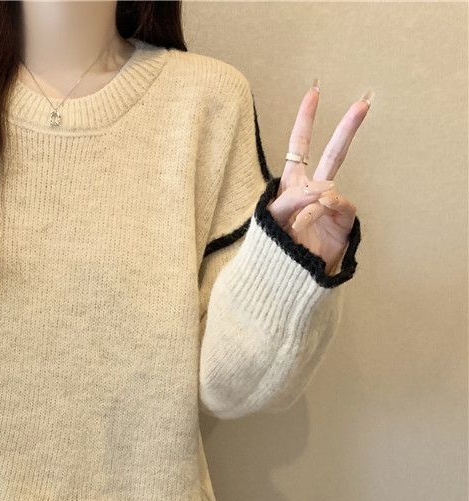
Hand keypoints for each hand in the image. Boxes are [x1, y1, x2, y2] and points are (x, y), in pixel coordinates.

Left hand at [266, 80, 371, 275]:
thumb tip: (321, 190)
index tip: (314, 91)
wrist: (285, 277)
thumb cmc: (273, 248)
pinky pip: (335, 204)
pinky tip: (305, 225)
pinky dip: (317, 212)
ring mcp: (331, 205)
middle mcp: (313, 191)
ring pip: (330, 183)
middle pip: (332, 153)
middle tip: (363, 103)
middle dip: (347, 129)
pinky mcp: (343, 221)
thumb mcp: (269, 218)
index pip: (299, 147)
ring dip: (307, 202)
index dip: (306, 120)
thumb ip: (289, 199)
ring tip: (295, 226)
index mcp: (291, 184)